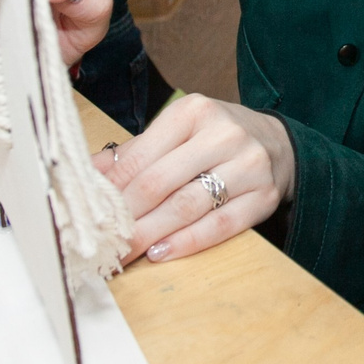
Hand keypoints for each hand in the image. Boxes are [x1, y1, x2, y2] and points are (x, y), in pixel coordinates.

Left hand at [92, 95, 293, 264]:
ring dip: (151, 234)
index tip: (91, 214)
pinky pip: (221, 225)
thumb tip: (87, 174)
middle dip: (127, 217)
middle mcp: (223, 134)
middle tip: (104, 241)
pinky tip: (161, 252)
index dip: (112, 190)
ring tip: (126, 251)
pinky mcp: (264, 196)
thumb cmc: (215, 138)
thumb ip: (134, 153)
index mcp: (193, 112)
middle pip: (161, 183)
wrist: (276, 143)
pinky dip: (187, 242)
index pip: (141, 157)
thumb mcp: (177, 131)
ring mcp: (248, 165)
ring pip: (188, 206)